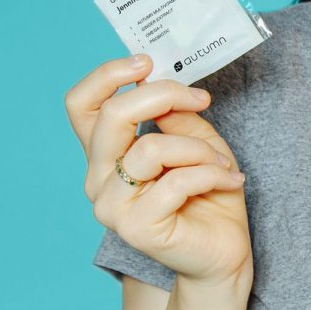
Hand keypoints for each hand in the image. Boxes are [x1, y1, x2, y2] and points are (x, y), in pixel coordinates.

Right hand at [65, 54, 252, 287]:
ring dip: (200, 149)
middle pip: (111, 115)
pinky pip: (177, 181)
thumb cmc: (207, 189)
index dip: (107, 76)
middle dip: (163, 95)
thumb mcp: (195, 137)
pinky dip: (211, 174)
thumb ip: (173, 112)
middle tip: (202, 99)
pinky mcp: (134, 228)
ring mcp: (111, 205)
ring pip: (151, 148)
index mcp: (108, 150)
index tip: (147, 63)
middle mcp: (99, 176)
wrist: (222, 247)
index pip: (81, 104)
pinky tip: (229, 181)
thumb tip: (159, 82)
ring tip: (222, 163)